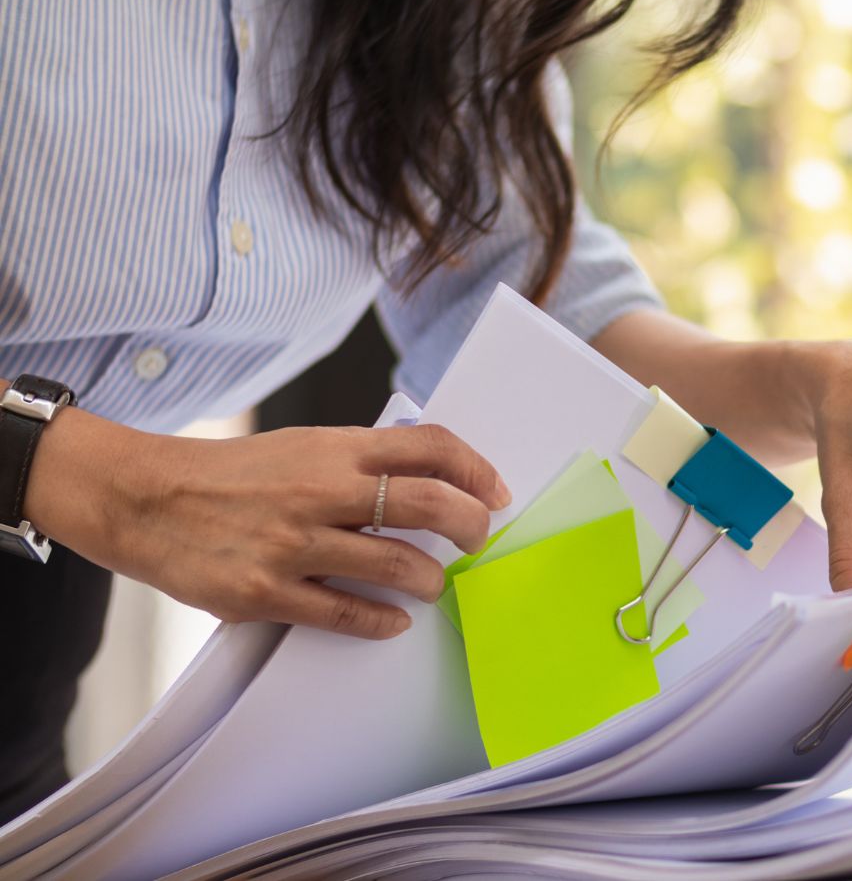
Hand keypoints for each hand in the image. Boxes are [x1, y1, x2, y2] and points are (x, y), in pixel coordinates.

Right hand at [24, 409, 509, 638]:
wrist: (145, 498)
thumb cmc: (231, 473)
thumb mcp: (301, 444)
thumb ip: (358, 459)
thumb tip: (425, 475)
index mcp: (334, 449)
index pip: (429, 446)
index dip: (474, 468)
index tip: (494, 492)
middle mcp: (321, 491)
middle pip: (428, 504)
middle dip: (469, 528)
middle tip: (477, 542)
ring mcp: (295, 543)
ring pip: (398, 566)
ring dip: (430, 581)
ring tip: (432, 585)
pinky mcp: (267, 592)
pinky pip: (347, 613)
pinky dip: (383, 620)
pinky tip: (395, 620)